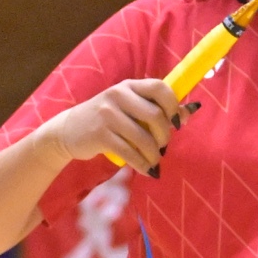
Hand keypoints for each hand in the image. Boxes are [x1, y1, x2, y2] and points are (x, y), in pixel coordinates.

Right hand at [37, 80, 185, 173]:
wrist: (67, 131)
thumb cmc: (105, 119)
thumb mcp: (128, 108)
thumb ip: (156, 108)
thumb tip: (189, 113)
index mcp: (129, 86)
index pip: (159, 87)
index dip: (173, 105)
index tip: (177, 122)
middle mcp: (118, 95)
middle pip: (156, 115)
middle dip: (164, 136)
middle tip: (163, 146)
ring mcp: (107, 114)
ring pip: (144, 138)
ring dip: (154, 154)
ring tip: (155, 161)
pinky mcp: (100, 135)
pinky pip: (129, 152)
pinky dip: (142, 164)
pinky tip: (147, 170)